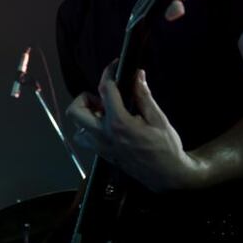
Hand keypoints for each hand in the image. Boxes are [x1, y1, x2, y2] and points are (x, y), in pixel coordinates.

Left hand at [68, 62, 205, 191]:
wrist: (167, 175)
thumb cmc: (166, 148)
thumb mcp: (158, 118)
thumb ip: (143, 95)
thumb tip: (138, 75)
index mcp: (119, 123)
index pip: (105, 90)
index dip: (109, 74)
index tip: (114, 66)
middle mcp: (103, 135)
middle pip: (75, 110)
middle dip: (85, 98)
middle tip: (103, 98)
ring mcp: (99, 146)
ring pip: (77, 125)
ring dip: (86, 115)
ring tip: (105, 113)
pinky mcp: (101, 154)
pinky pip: (84, 138)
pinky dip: (89, 129)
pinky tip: (107, 127)